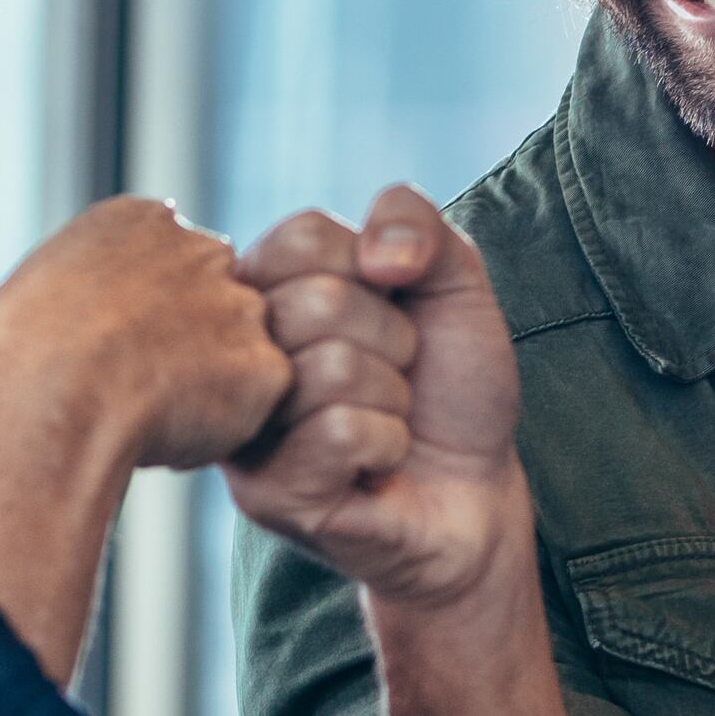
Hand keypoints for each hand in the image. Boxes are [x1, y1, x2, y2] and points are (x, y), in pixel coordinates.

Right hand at [0, 195, 292, 475]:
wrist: (50, 393)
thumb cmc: (19, 352)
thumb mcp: (32, 287)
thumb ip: (79, 281)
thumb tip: (80, 301)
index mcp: (140, 221)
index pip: (172, 261)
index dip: (150, 316)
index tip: (121, 349)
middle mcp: (204, 251)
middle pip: (219, 301)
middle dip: (194, 344)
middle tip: (142, 389)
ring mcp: (242, 306)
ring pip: (242, 352)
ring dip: (212, 386)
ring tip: (151, 417)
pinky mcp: (266, 366)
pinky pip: (257, 405)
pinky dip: (224, 429)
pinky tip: (174, 437)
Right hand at [222, 185, 528, 608]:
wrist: (477, 490)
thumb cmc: (450, 384)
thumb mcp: (451, 281)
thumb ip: (414, 222)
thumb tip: (377, 254)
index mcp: (263, 290)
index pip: (303, 237)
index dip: (376, 271)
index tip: (390, 310)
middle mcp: (236, 355)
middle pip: (317, 303)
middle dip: (393, 341)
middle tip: (395, 376)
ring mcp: (242, 427)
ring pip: (332, 370)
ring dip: (392, 397)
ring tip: (385, 419)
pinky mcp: (266, 493)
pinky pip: (340, 433)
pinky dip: (388, 443)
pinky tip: (377, 464)